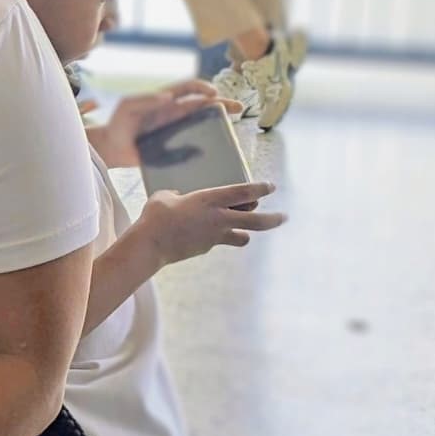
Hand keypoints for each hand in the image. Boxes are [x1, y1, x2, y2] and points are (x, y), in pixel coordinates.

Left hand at [93, 80, 238, 166]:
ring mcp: (176, 131)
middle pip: (203, 105)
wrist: (110, 149)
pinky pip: (194, 146)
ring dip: (218, 123)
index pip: (189, 88)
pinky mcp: (174, 148)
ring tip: (233, 128)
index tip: (213, 93)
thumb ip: (144, 99)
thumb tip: (168, 97)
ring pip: (203, 124)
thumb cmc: (117, 123)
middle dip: (222, 103)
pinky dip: (206, 147)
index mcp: (165, 100)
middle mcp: (174, 114)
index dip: (202, 87)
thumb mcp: (127, 106)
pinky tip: (216, 152)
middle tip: (238, 108)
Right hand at [133, 182, 284, 266]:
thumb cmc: (156, 216)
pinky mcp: (207, 248)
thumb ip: (177, 195)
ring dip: (244, 233)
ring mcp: (215, 236)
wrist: (151, 245)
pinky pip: (220, 242)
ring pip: (243, 237)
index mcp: (211, 199)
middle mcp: (219, 218)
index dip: (261, 188)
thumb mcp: (166, 196)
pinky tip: (200, 235)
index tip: (271, 187)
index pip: (245, 192)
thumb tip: (178, 197)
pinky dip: (217, 238)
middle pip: (257, 221)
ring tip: (240, 230)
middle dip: (273, 219)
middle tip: (283, 217)